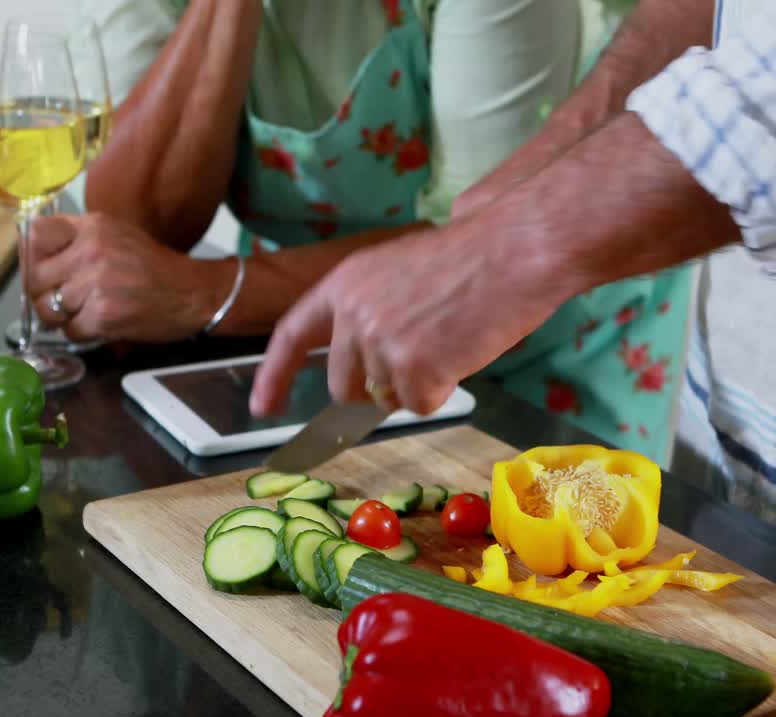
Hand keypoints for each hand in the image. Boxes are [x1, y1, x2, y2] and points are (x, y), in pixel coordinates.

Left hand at [25, 213, 231, 341]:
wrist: (193, 294)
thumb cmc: (155, 268)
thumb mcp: (117, 235)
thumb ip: (79, 239)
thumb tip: (35, 255)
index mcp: (93, 226)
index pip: (36, 234)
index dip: (31, 256)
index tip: (42, 268)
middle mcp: (91, 250)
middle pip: (34, 277)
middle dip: (42, 294)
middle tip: (60, 300)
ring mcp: (97, 283)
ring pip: (48, 307)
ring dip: (61, 317)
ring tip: (83, 313)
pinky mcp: (104, 314)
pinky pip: (70, 330)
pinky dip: (81, 333)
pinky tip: (99, 325)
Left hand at [250, 215, 572, 415]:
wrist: (513, 249)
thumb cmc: (472, 259)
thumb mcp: (399, 273)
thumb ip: (370, 314)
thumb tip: (365, 371)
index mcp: (344, 283)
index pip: (292, 334)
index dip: (275, 374)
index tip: (262, 407)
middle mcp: (352, 314)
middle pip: (344, 385)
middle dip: (375, 388)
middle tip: (422, 361)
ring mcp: (379, 343)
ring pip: (388, 397)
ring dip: (420, 383)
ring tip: (451, 340)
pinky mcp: (412, 368)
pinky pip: (421, 404)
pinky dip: (445, 389)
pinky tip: (463, 351)